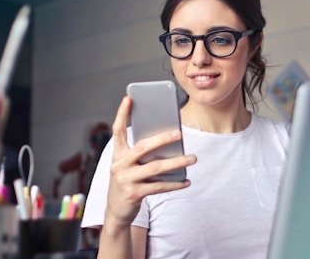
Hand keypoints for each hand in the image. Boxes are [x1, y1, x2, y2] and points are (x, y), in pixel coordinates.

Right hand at [104, 96, 195, 227]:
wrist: (116, 211)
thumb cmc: (127, 182)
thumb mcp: (128, 166)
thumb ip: (141, 154)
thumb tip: (168, 142)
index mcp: (117, 154)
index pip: (117, 130)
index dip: (121, 113)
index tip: (128, 98)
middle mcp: (119, 165)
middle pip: (143, 147)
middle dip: (162, 139)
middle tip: (179, 134)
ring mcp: (126, 180)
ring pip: (155, 167)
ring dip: (177, 162)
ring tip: (192, 158)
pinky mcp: (134, 193)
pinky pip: (159, 187)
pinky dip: (175, 184)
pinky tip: (186, 180)